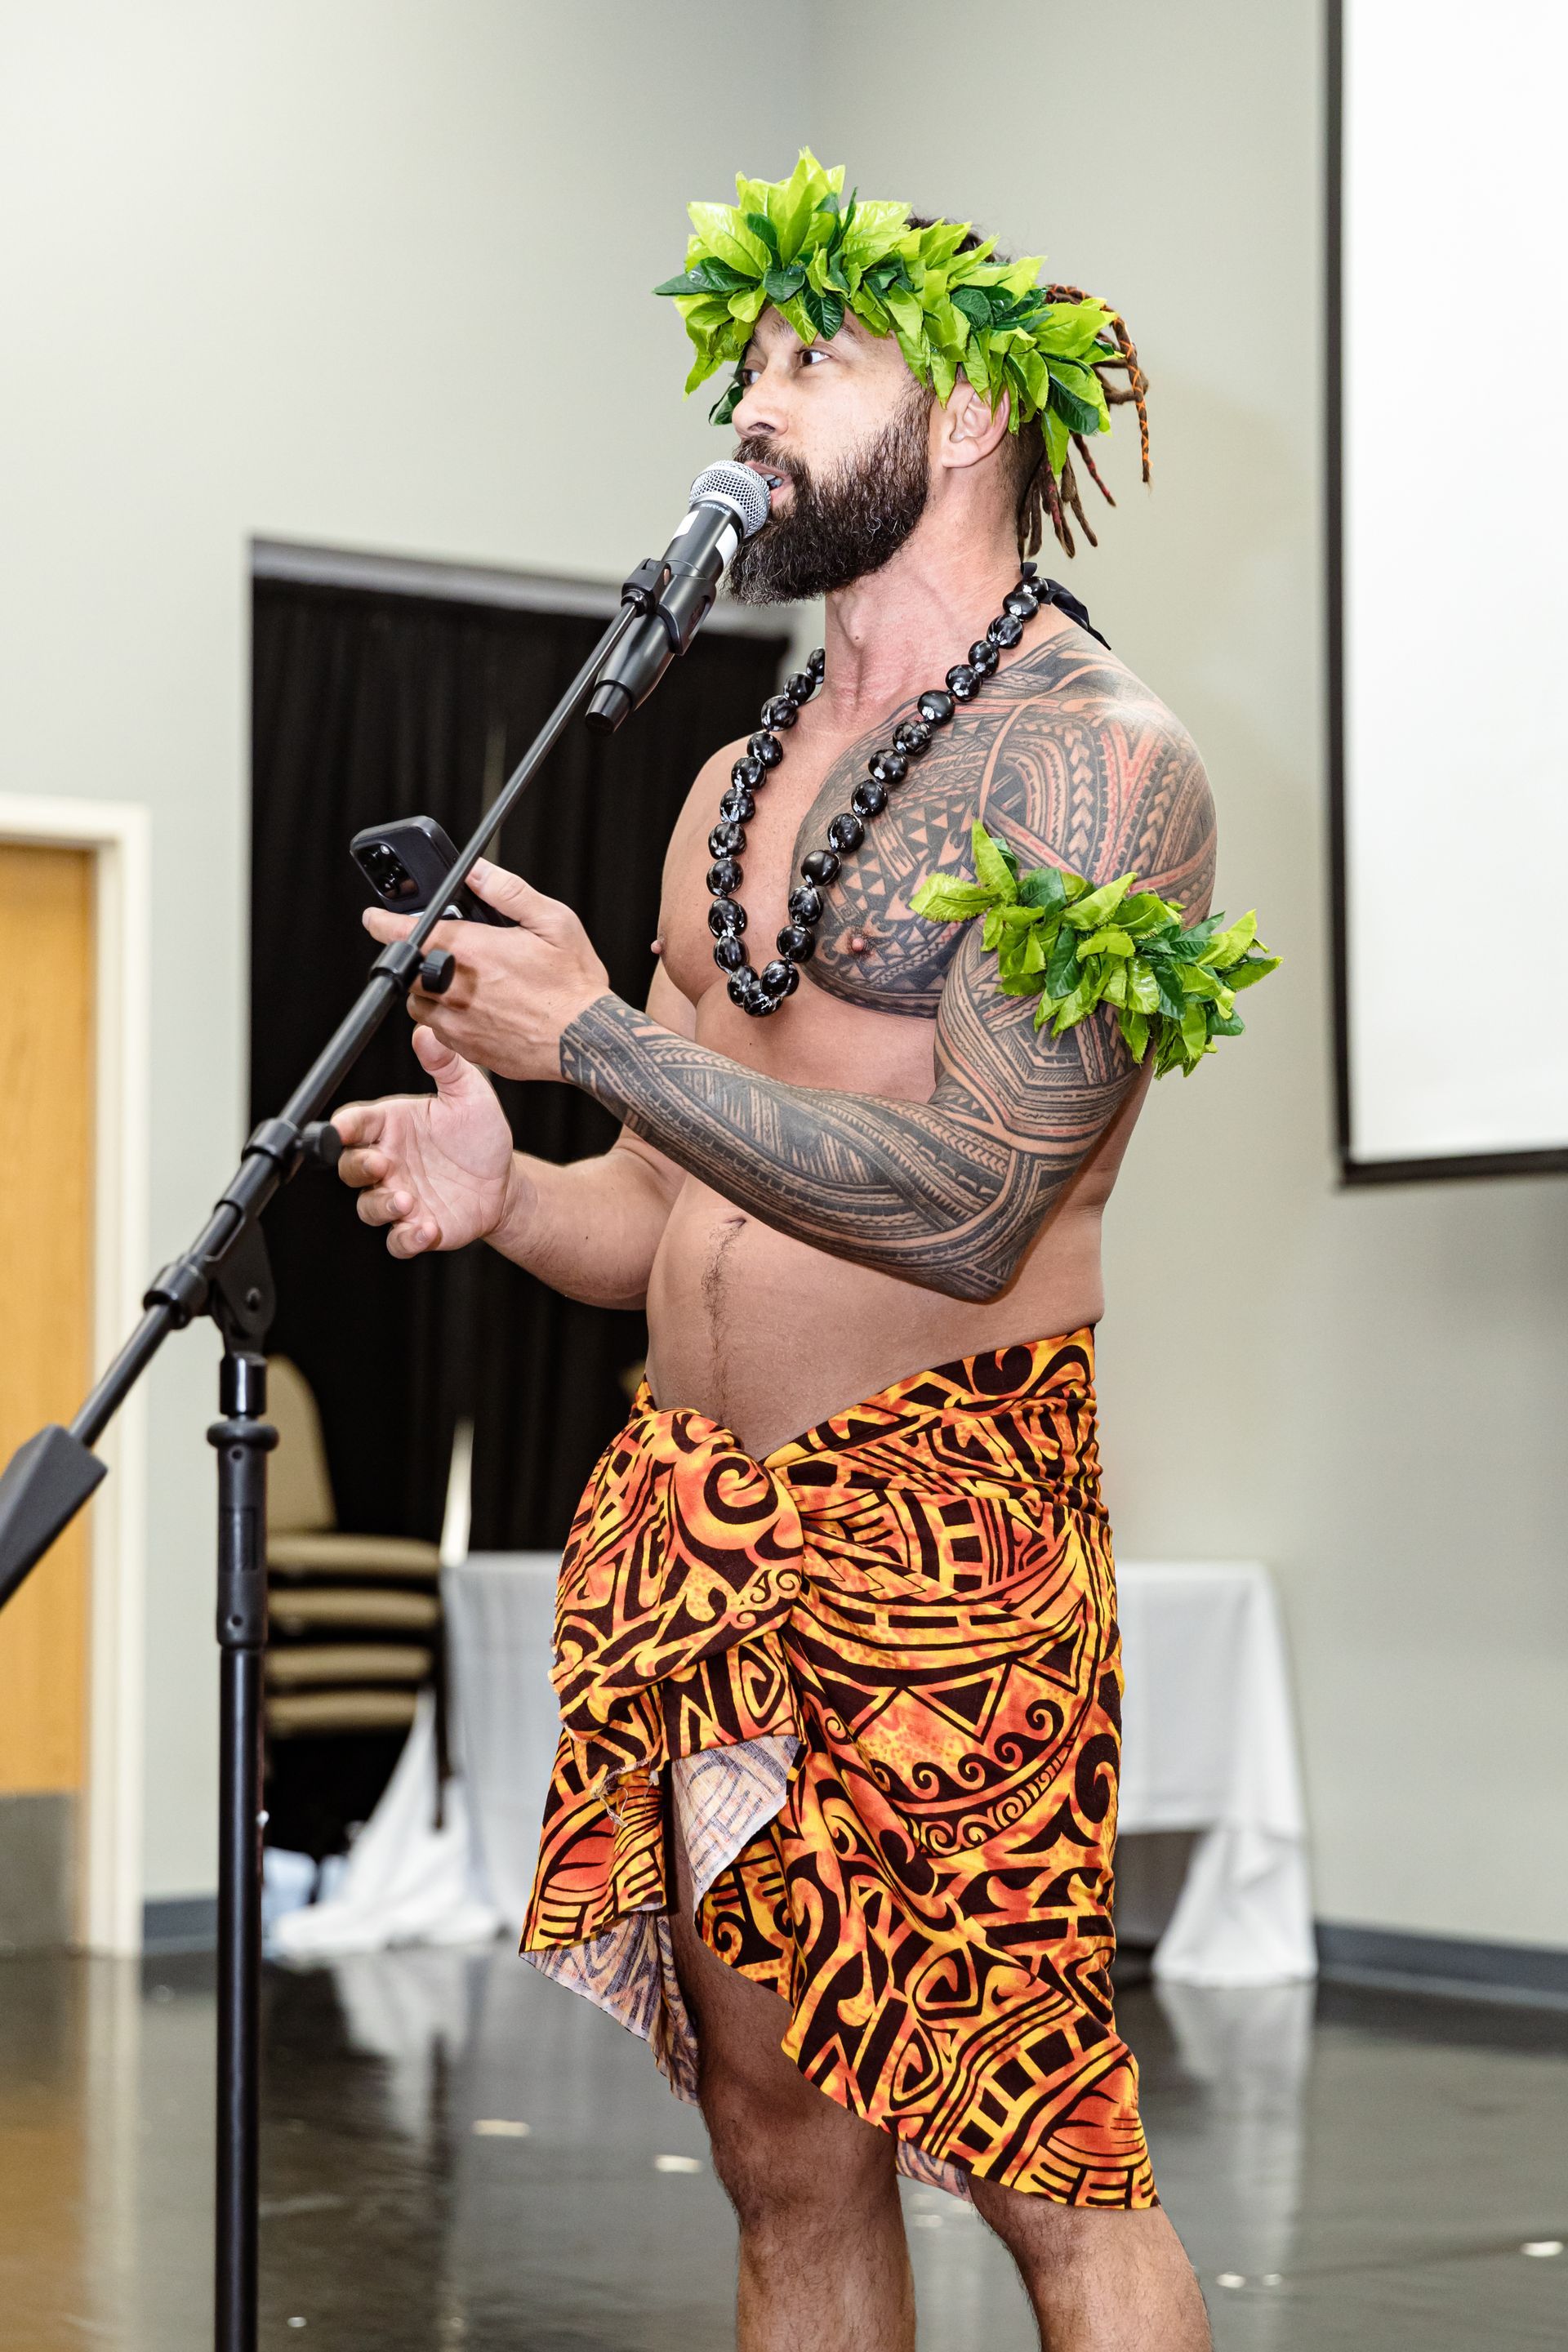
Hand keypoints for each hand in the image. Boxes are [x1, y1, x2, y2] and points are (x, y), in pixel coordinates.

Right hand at [333, 1025, 517, 1257]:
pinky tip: (426, 1229)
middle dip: (358, 1167)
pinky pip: (398, 1241)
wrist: (504, 1181)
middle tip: (382, 1165)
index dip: (342, 1127)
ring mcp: (399, 1196)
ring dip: (381, 1205)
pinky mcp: (416, 1228)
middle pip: (349, 1167)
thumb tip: (426, 1031)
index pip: (353, 1124)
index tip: (343, 1129)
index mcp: (390, 1126)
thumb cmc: (479, 1135)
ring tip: (407, 1201)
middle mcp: (388, 1162)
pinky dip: (406, 1239)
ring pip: (368, 1207)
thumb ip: (445, 1064)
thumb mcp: (469, 1093)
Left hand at [362, 858, 610, 1081]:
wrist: (587, 1040)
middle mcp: (457, 989)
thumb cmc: (574, 985)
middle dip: (415, 959)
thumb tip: (476, 871)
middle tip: (440, 953)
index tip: (374, 917)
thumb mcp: (554, 922)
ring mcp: (459, 1024)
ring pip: (418, 1005)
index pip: (409, 933)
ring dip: (427, 991)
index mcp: (474, 952)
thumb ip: (508, 891)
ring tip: (459, 982)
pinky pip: (438, 1032)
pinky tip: (476, 1009)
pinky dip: (446, 1018)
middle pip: (408, 972)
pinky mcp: (468, 1050)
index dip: (384, 923)